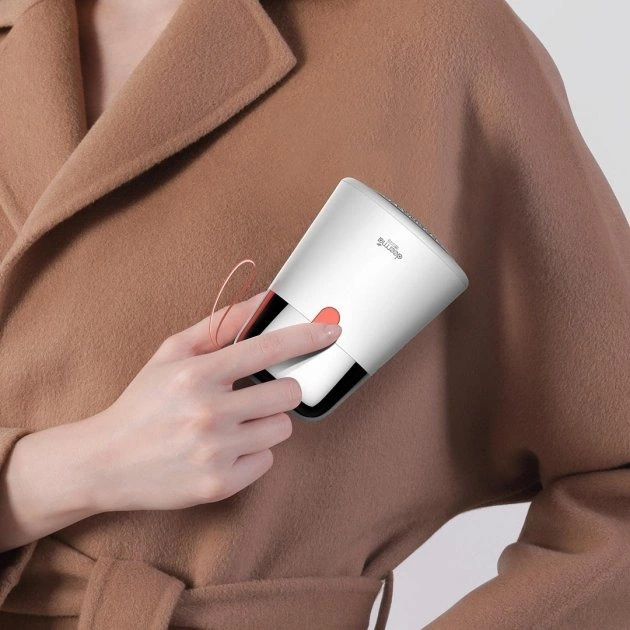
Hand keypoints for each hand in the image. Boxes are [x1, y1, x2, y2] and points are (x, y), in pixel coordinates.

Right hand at [82, 292, 341, 512]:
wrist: (106, 461)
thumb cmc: (143, 402)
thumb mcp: (172, 354)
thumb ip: (220, 325)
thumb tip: (263, 300)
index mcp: (196, 375)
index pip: (266, 348)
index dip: (305, 336)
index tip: (330, 331)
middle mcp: (207, 413)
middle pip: (288, 394)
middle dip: (278, 391)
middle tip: (252, 394)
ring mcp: (214, 453)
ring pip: (282, 428)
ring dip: (265, 423)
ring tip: (232, 424)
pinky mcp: (219, 485)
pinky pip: (267, 461)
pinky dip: (252, 454)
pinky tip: (223, 450)